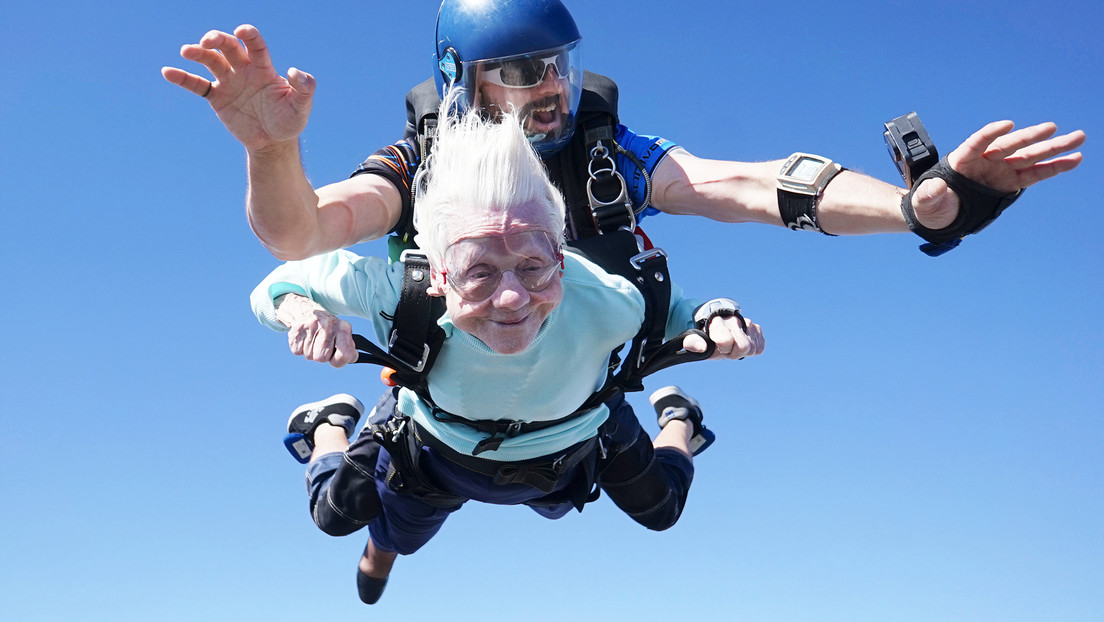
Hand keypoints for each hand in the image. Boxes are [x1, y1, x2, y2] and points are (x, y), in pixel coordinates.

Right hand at [161, 24, 314, 152]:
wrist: (273, 142)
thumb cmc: (289, 121)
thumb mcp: (301, 106)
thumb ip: (304, 88)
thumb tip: (295, 71)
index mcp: (264, 68)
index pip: (255, 46)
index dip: (249, 36)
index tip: (242, 31)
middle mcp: (244, 70)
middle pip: (228, 47)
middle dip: (218, 40)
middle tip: (208, 41)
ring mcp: (228, 82)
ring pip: (210, 61)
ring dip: (198, 53)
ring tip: (187, 51)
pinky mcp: (217, 97)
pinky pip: (197, 85)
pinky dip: (182, 78)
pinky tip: (167, 72)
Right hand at [274, 295, 357, 367]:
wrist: (309, 313)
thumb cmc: (330, 331)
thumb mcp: (344, 337)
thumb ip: (349, 351)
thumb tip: (350, 357)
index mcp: (343, 328)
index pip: (344, 354)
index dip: (339, 361)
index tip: (336, 357)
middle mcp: (328, 325)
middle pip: (321, 358)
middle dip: (322, 356)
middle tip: (323, 346)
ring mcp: (311, 326)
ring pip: (309, 356)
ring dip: (311, 352)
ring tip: (314, 340)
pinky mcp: (296, 329)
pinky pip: (297, 351)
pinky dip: (301, 349)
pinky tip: (305, 339)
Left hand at [683, 315, 764, 359]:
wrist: (716, 323)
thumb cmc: (705, 334)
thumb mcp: (693, 339)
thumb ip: (692, 343)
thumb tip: (702, 347)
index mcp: (717, 322)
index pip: (727, 340)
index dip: (724, 348)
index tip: (718, 346)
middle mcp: (734, 320)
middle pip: (744, 347)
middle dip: (735, 353)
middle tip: (726, 349)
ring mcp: (747, 323)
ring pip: (753, 348)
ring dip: (742, 351)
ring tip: (733, 345)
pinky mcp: (757, 328)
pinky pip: (760, 347)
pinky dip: (752, 348)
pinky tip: (741, 343)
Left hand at [911, 121, 1084, 229]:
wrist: (939, 213)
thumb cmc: (930, 204)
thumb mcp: (924, 201)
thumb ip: (930, 193)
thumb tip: (937, 187)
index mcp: (962, 159)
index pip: (977, 142)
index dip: (991, 133)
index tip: (1006, 125)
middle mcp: (985, 160)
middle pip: (1010, 145)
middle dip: (1031, 137)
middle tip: (1052, 127)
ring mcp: (1000, 170)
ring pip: (1029, 156)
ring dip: (1053, 148)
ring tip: (1078, 138)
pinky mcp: (1011, 182)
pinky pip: (1035, 174)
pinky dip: (1054, 167)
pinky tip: (1074, 159)